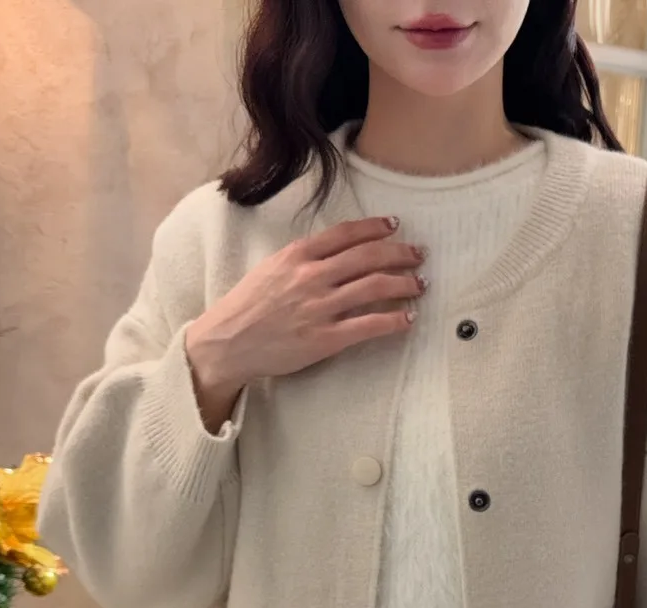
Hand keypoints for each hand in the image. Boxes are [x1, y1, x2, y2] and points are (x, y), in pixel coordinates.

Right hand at [185, 216, 425, 428]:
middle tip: (419, 255)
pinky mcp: (325, 338)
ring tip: (420, 284)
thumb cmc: (246, 307)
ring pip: (374, 287)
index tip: (394, 226)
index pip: (346, 234)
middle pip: (368, 257)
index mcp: (298, 255)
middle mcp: (312, 276)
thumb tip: (333, 253)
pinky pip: (368, 325)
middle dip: (400, 253)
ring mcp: (320, 307)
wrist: (226, 342)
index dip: (375, 228)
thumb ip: (301, 259)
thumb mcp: (270, 270)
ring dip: (404, 284)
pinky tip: (409, 319)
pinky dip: (394, 320)